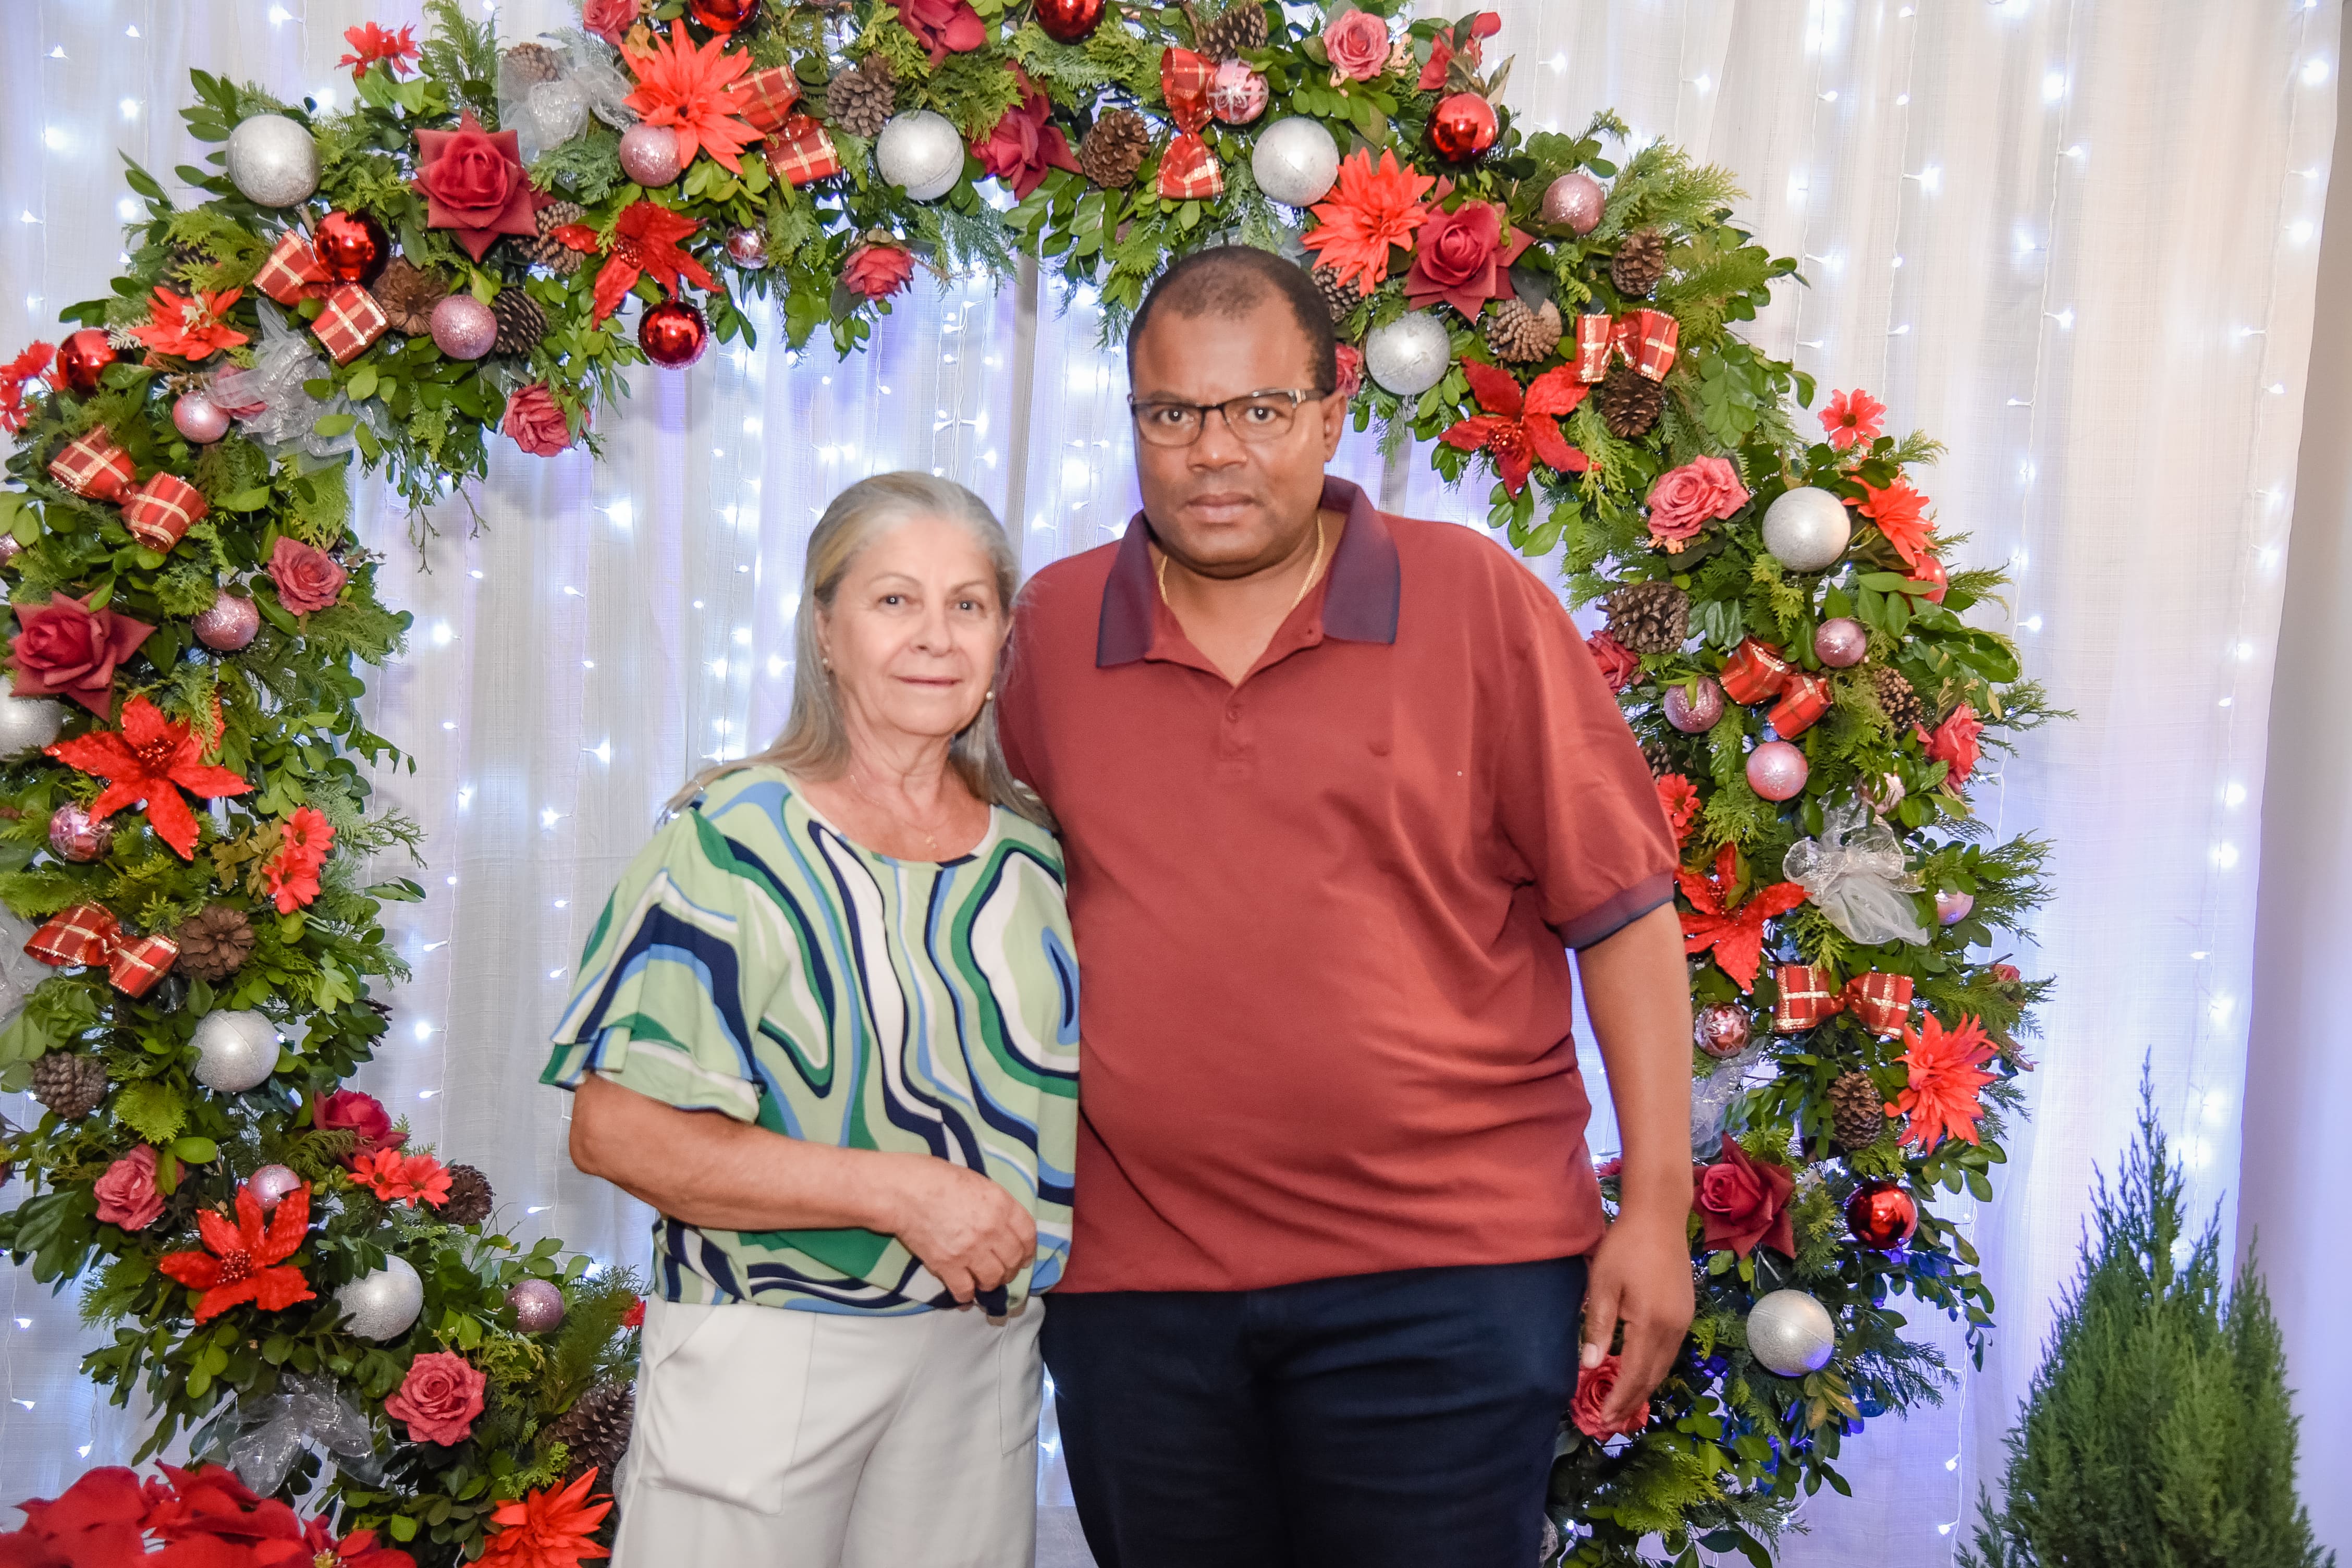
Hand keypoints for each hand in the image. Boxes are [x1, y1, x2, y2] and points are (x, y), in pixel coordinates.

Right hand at [879, 1156, 1036, 1305]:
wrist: (903, 1190)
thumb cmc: (937, 1178)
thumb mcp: (978, 1182)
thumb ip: (996, 1205)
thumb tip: (1004, 1224)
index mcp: (1001, 1204)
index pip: (1028, 1235)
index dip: (1028, 1250)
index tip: (1024, 1257)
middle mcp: (991, 1229)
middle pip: (1013, 1260)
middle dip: (1010, 1269)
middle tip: (1002, 1271)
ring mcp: (970, 1249)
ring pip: (993, 1279)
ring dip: (991, 1283)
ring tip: (984, 1281)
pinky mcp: (947, 1265)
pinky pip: (965, 1290)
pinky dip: (967, 1296)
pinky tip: (965, 1294)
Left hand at [1579, 1210, 1694, 1430]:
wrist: (1659, 1217)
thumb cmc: (1624, 1247)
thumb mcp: (1602, 1285)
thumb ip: (1598, 1327)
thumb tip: (1589, 1366)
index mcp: (1650, 1324)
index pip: (1633, 1374)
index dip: (1618, 1399)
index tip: (1603, 1420)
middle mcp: (1673, 1329)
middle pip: (1652, 1377)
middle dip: (1631, 1402)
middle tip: (1611, 1423)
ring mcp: (1683, 1321)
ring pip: (1664, 1366)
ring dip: (1644, 1388)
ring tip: (1624, 1406)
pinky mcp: (1685, 1312)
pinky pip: (1670, 1352)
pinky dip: (1654, 1369)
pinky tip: (1641, 1373)